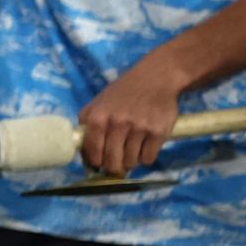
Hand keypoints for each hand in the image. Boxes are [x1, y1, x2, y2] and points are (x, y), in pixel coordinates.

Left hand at [78, 54, 186, 174]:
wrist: (155, 78)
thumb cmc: (121, 93)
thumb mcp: (96, 105)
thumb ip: (87, 128)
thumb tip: (86, 158)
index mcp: (98, 118)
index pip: (94, 153)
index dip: (96, 163)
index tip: (100, 164)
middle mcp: (118, 124)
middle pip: (113, 162)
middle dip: (114, 168)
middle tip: (117, 165)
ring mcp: (140, 128)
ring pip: (131, 162)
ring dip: (131, 162)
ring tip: (131, 151)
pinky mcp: (159, 132)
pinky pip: (149, 158)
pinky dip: (146, 157)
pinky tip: (145, 147)